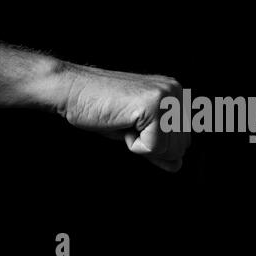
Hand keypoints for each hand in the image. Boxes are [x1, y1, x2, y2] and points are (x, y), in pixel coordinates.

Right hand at [57, 63, 189, 171]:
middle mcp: (177, 92)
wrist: (72, 91)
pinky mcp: (155, 105)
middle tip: (128, 123)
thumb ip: (160, 148)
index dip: (156, 145)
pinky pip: (154, 147)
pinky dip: (134, 144)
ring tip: (125, 121)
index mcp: (176, 95)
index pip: (183, 142)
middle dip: (150, 146)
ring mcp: (168, 97)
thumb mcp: (137, 132)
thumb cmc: (102, 109)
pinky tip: (123, 122)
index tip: (135, 125)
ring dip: (142, 145)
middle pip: (180, 148)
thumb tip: (178, 165)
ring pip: (170, 150)